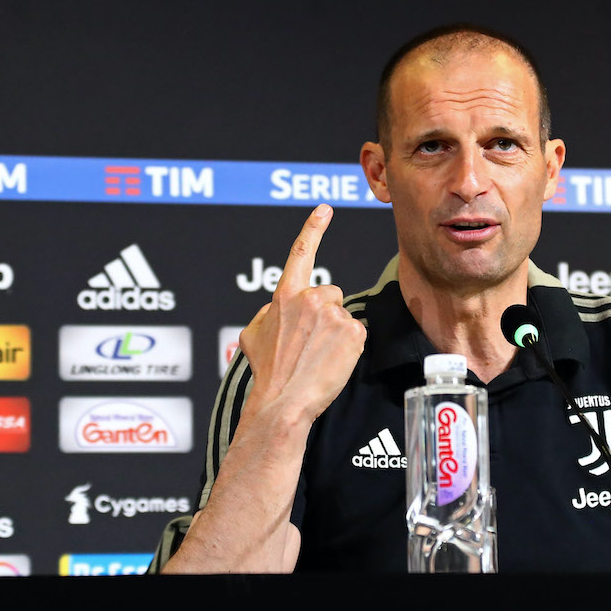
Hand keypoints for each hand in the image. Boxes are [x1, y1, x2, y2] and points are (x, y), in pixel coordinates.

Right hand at [238, 204, 366, 425]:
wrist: (283, 401)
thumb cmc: (268, 372)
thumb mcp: (253, 335)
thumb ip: (269, 313)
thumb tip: (277, 311)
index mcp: (285, 296)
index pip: (301, 253)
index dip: (313, 228)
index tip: (325, 209)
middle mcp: (311, 298)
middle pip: (330, 293)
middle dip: (325, 312)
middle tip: (310, 342)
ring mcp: (334, 315)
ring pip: (343, 316)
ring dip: (335, 332)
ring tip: (317, 356)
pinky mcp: (353, 332)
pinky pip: (356, 333)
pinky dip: (348, 347)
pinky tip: (331, 361)